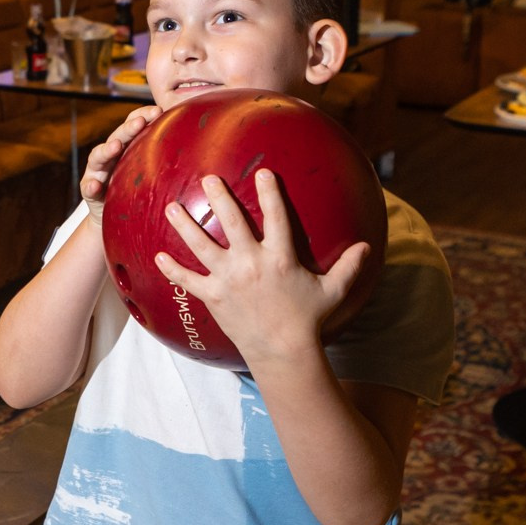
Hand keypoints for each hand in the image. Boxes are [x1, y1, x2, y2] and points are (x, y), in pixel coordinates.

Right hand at [80, 105, 160, 226]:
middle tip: (140, 122)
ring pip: (97, 157)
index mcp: (126, 146)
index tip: (158, 110)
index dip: (143, 115)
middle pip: (117, 136)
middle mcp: (110, 154)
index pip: (133, 124)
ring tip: (115, 146)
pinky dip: (90, 185)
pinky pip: (88, 187)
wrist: (112, 216)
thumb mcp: (150, 172)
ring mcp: (97, 171)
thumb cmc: (135, 189)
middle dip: (128, 128)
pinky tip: (95, 185)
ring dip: (106, 150)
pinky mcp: (90, 190)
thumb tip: (200, 146)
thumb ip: (165, 157)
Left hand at [154, 170, 368, 366]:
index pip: (276, 216)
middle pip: (232, 222)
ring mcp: (229, 280)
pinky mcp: (213, 297)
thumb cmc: (309, 320)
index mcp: (280, 257)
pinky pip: (188, 281)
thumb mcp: (333, 291)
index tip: (262, 172)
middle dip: (219, 197)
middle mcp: (252, 263)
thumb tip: (368, 246)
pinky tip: (157, 257)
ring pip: (202, 246)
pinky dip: (172, 270)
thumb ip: (349, 267)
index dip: (270, 192)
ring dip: (185, 225)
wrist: (283, 352)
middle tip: (208, 178)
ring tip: (170, 207)